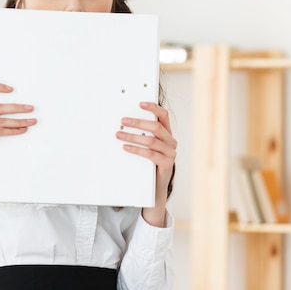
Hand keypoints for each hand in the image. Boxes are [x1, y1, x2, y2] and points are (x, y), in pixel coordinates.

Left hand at [116, 101, 176, 226]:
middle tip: (123, 120)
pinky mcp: (167, 164)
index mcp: (167, 133)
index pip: (163, 116)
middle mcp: (171, 141)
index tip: (140, 103)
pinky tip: (126, 147)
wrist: (156, 185)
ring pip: (152, 141)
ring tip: (119, 135)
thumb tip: (123, 123)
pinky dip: (136, 150)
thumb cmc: (150, 162)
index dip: (153, 108)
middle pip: (156, 127)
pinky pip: (150, 154)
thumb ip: (141, 134)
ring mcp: (170, 153)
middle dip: (138, 122)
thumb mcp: (147, 146)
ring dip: (133, 136)